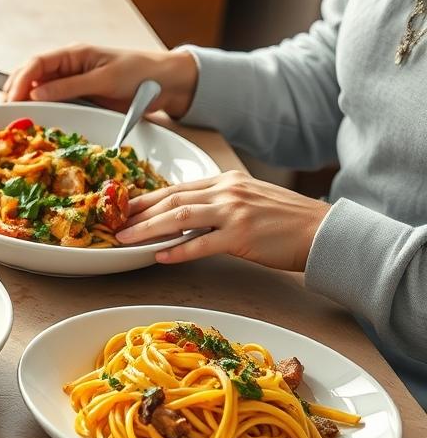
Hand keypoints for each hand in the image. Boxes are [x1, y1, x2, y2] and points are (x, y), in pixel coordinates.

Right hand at [3, 43, 199, 116]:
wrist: (167, 83)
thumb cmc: (140, 73)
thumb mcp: (105, 79)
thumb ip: (69, 87)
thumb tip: (35, 95)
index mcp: (73, 54)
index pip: (36, 64)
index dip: (19, 81)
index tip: (11, 101)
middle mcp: (68, 67)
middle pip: (30, 77)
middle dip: (14, 92)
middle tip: (3, 113)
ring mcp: (72, 84)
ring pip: (38, 91)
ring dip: (23, 103)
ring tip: (11, 119)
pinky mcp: (79, 99)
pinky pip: (54, 104)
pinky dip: (40, 112)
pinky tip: (32, 122)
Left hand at [114, 171, 330, 270]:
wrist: (322, 231)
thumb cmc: (286, 221)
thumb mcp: (249, 200)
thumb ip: (218, 203)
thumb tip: (186, 215)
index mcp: (226, 181)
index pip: (176, 188)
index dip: (146, 199)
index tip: (124, 208)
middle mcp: (226, 191)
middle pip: (171, 199)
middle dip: (138, 213)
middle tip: (114, 224)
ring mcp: (234, 212)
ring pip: (179, 217)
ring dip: (148, 229)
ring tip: (126, 240)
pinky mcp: (242, 235)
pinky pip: (201, 243)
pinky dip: (177, 250)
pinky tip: (159, 256)